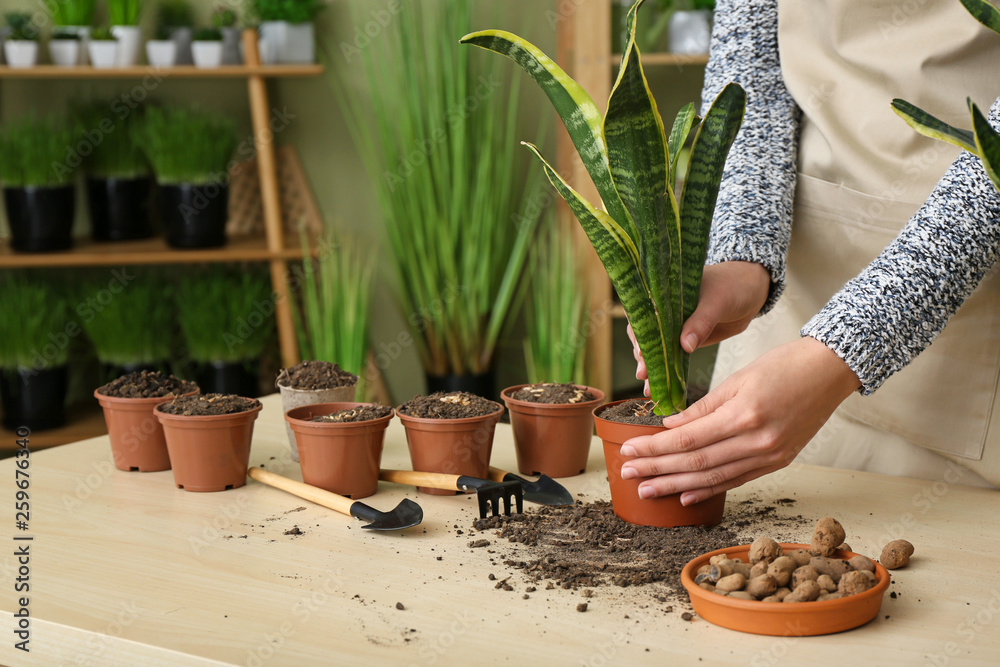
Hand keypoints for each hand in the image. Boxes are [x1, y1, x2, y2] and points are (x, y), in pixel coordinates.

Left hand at [618, 337, 861, 504]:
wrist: (831, 371)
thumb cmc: (783, 365)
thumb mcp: (737, 378)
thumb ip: (702, 407)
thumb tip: (669, 427)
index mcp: (743, 415)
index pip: (686, 439)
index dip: (654, 448)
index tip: (628, 452)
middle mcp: (757, 441)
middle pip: (696, 463)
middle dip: (657, 471)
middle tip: (627, 475)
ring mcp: (770, 456)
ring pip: (714, 477)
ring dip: (676, 485)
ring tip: (648, 491)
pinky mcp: (779, 462)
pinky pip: (737, 480)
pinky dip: (709, 489)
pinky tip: (686, 495)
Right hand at [626, 261, 769, 394]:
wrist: (752, 292)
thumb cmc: (732, 285)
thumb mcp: (717, 301)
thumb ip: (701, 322)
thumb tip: (685, 346)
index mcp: (665, 293)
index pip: (643, 313)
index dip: (640, 333)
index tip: (641, 351)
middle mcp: (665, 310)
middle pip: (646, 334)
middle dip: (643, 355)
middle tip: (643, 373)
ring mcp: (675, 325)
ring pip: (657, 347)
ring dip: (652, 366)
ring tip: (650, 385)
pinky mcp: (686, 338)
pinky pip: (672, 354)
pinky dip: (667, 369)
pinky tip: (662, 384)